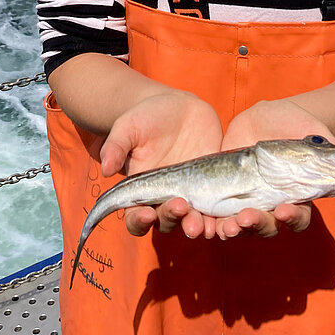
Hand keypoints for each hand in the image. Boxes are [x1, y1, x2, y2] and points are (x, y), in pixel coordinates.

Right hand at [100, 91, 222, 238]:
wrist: (178, 109)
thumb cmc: (146, 118)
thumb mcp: (128, 127)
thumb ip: (116, 146)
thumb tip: (105, 168)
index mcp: (141, 192)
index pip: (136, 218)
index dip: (139, 221)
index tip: (146, 213)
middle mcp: (165, 200)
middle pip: (167, 222)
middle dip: (173, 219)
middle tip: (181, 208)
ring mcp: (191, 196)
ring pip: (193, 221)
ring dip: (198, 226)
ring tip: (203, 225)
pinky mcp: (214, 188)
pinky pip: (218, 209)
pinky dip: (222, 217)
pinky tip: (228, 218)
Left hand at [216, 100, 334, 239]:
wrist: (266, 116)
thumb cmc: (297, 124)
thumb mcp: (315, 132)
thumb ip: (332, 151)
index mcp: (296, 197)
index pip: (298, 218)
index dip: (292, 219)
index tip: (284, 209)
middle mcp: (270, 205)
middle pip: (265, 227)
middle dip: (256, 225)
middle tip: (245, 218)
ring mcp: (245, 201)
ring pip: (237, 225)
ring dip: (229, 229)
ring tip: (223, 226)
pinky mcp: (221, 192)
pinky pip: (212, 212)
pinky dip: (205, 218)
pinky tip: (197, 216)